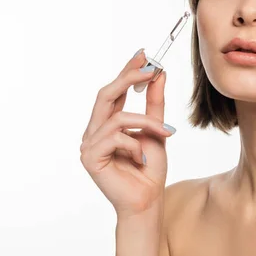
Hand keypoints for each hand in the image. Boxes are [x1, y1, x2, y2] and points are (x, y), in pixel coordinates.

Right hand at [79, 49, 175, 218]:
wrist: (148, 201)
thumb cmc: (150, 169)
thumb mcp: (155, 129)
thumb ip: (154, 103)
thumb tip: (158, 73)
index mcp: (106, 124)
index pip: (114, 91)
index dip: (127, 71)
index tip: (144, 54)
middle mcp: (94, 132)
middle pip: (106, 95)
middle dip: (128, 78)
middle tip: (150, 68)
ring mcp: (88, 144)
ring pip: (117, 117)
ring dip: (146, 122)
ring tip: (166, 133)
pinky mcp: (90, 157)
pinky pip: (116, 137)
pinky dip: (135, 144)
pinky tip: (143, 158)